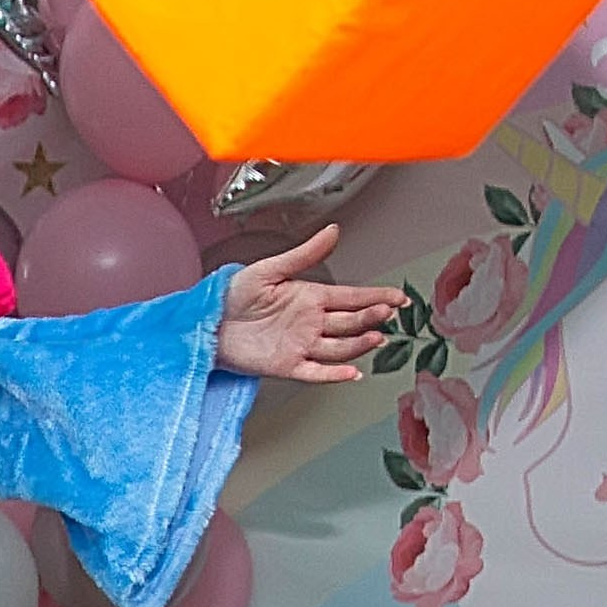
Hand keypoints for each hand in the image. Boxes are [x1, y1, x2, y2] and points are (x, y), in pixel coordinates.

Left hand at [217, 226, 403, 384]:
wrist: (208, 323)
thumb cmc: (233, 294)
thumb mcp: (269, 268)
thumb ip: (304, 255)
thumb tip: (333, 231)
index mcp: (310, 296)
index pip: (351, 297)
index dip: (375, 297)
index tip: (397, 298)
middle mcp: (311, 322)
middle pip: (350, 322)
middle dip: (371, 317)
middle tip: (388, 313)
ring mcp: (301, 345)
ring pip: (339, 348)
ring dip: (359, 344)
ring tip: (376, 337)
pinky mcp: (287, 366)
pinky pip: (317, 372)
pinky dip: (335, 374)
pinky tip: (353, 373)